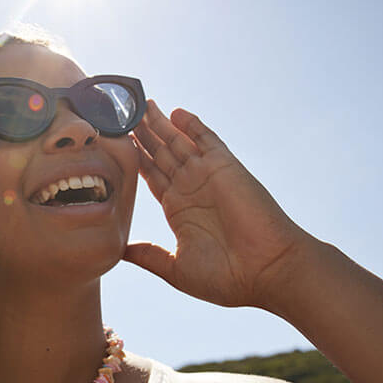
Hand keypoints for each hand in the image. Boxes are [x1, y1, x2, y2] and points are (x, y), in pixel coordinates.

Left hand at [124, 99, 313, 308]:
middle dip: (142, 134)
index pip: (150, 175)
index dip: (134, 158)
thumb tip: (120, 251)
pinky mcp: (225, 167)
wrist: (267, 272)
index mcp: (178, 210)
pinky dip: (192, 125)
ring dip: (159, 124)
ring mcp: (207, 176)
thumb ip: (149, 255)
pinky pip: (207, 140)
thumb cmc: (227, 277)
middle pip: (160, 153)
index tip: (115, 143)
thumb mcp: (176, 268)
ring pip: (178, 142)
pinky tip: (175, 112)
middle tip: (122, 112)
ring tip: (140, 104)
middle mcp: (191, 189)